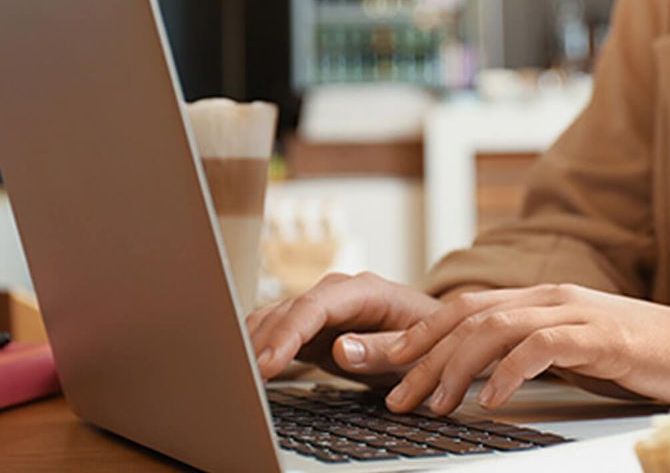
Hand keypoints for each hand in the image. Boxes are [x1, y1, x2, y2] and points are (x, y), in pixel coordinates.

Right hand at [246, 272, 441, 381]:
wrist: (434, 333)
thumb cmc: (432, 339)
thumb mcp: (419, 349)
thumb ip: (383, 348)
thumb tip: (342, 349)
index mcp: (365, 290)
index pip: (315, 307)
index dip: (288, 334)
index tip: (267, 364)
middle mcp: (337, 292)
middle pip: (288, 312)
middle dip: (261, 343)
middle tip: (240, 378)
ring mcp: (321, 307)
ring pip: (275, 319)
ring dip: (253, 345)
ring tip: (235, 375)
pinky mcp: (312, 326)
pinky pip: (276, 331)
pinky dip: (257, 348)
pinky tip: (244, 368)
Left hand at [380, 284, 669, 414]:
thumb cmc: (644, 355)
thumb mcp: (576, 350)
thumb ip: (533, 351)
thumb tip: (483, 376)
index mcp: (541, 298)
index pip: (465, 307)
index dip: (421, 333)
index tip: (387, 363)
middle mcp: (551, 296)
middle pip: (468, 315)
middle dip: (423, 353)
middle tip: (394, 393)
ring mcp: (576, 312)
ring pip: (495, 327)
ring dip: (456, 367)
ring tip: (435, 404)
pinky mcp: (600, 335)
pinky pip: (541, 346)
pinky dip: (509, 371)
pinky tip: (491, 400)